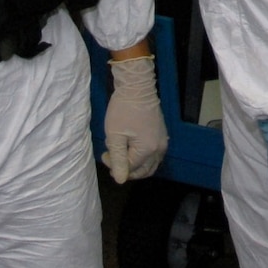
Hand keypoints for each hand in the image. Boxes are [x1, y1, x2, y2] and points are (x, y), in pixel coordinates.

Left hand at [102, 54, 168, 183]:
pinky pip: (154, 155)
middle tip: (113, 158)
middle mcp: (160, 149)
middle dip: (127, 169)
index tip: (105, 153)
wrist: (137, 87)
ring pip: (150, 165)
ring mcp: (163, 142)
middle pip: (144, 171)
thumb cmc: (123, 110)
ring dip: (135, 165)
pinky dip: (143, 158)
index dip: (115, 165)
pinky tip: (131, 148)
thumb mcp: (115, 135)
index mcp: (148, 149)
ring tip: (121, 152)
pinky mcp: (162, 135)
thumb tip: (120, 180)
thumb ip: (118, 159)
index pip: (130, 169)